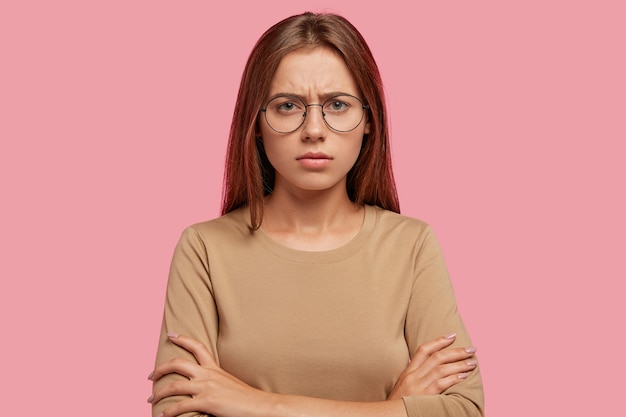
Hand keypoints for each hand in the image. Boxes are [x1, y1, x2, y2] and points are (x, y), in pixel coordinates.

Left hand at [148, 334, 267, 416]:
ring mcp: (206, 387)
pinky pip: (180, 406)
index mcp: (214, 368)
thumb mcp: (228, 383)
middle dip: (160, 369)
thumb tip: (205, 387)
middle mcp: (208, 374)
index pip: (197, 346)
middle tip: (150, 376)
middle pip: (178, 363)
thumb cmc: (246, 397)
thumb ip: (215, 381)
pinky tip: (163, 416)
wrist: (259, 405)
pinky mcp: (207, 402)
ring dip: (158, 394)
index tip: (171, 335)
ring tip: (151, 400)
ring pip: (174, 386)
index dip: (182, 339)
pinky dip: (169, 412)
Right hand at [387, 333, 476, 399]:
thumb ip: (416, 375)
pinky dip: (454, 378)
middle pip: (436, 357)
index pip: (424, 350)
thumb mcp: (404, 384)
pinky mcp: (425, 396)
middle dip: (456, 351)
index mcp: (409, 371)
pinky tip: (464, 376)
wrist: (391, 414)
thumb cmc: (399, 402)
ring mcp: (419, 386)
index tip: (452, 335)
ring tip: (472, 362)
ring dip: (459, 364)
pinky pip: (441, 384)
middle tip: (471, 349)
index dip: (439, 341)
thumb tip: (433, 368)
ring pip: (441, 369)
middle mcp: (413, 376)